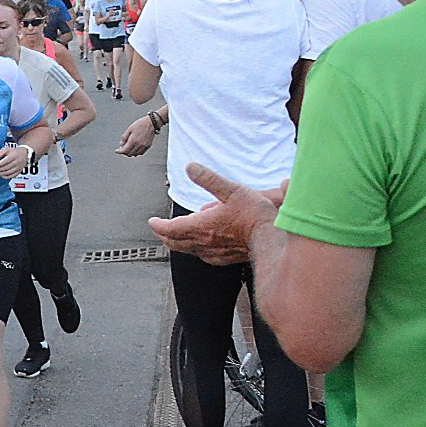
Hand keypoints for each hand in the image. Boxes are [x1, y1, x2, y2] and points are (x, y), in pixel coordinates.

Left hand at [0, 143, 31, 177]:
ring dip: (1, 173)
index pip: (4, 162)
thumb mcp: (7, 149)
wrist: (25, 153)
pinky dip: (6, 177)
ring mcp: (18, 167)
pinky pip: (12, 176)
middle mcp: (16, 162)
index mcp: (13, 156)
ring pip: (8, 173)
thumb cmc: (15, 152)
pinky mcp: (19, 171)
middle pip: (6, 168)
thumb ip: (0, 152)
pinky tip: (2, 175)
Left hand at [117, 114, 156, 156]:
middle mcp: (139, 145)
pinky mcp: (148, 146)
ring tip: (128, 148)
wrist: (151, 123)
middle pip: (129, 154)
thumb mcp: (129, 129)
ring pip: (135, 154)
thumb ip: (124, 137)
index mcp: (133, 140)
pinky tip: (134, 148)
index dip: (119, 151)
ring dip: (130, 153)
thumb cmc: (140, 124)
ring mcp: (144, 146)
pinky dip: (137, 152)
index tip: (117, 151)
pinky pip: (141, 153)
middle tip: (122, 148)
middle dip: (124, 152)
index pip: (124, 150)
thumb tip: (121, 144)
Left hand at [146, 164, 285, 265]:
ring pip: (187, 250)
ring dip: (178, 242)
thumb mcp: (231, 190)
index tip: (152, 221)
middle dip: (164, 235)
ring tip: (175, 236)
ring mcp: (213, 252)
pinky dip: (195, 249)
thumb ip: (209, 179)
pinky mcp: (225, 258)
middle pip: (175, 242)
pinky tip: (200, 245)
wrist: (273, 238)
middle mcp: (203, 242)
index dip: (158, 225)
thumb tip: (190, 167)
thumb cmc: (254, 215)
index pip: (170, 228)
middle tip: (160, 228)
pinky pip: (202, 256)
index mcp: (200, 226)